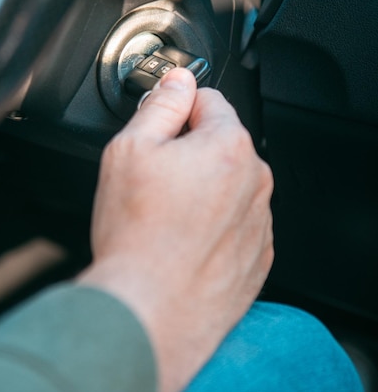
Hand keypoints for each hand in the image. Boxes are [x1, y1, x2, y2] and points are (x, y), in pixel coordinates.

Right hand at [78, 68, 273, 391]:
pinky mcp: (257, 255)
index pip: (208, 100)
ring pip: (228, 185)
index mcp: (229, 146)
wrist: (150, 311)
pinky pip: (235, 223)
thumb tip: (178, 80)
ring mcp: (260, 220)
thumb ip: (161, 104)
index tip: (159, 134)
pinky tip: (183, 242)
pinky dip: (213, 225)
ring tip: (166, 218)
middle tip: (154, 182)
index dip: (176, 112)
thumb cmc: (137, 234)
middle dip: (189, 152)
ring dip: (202, 190)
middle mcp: (256, 180)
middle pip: (220, 143)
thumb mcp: (131, 149)